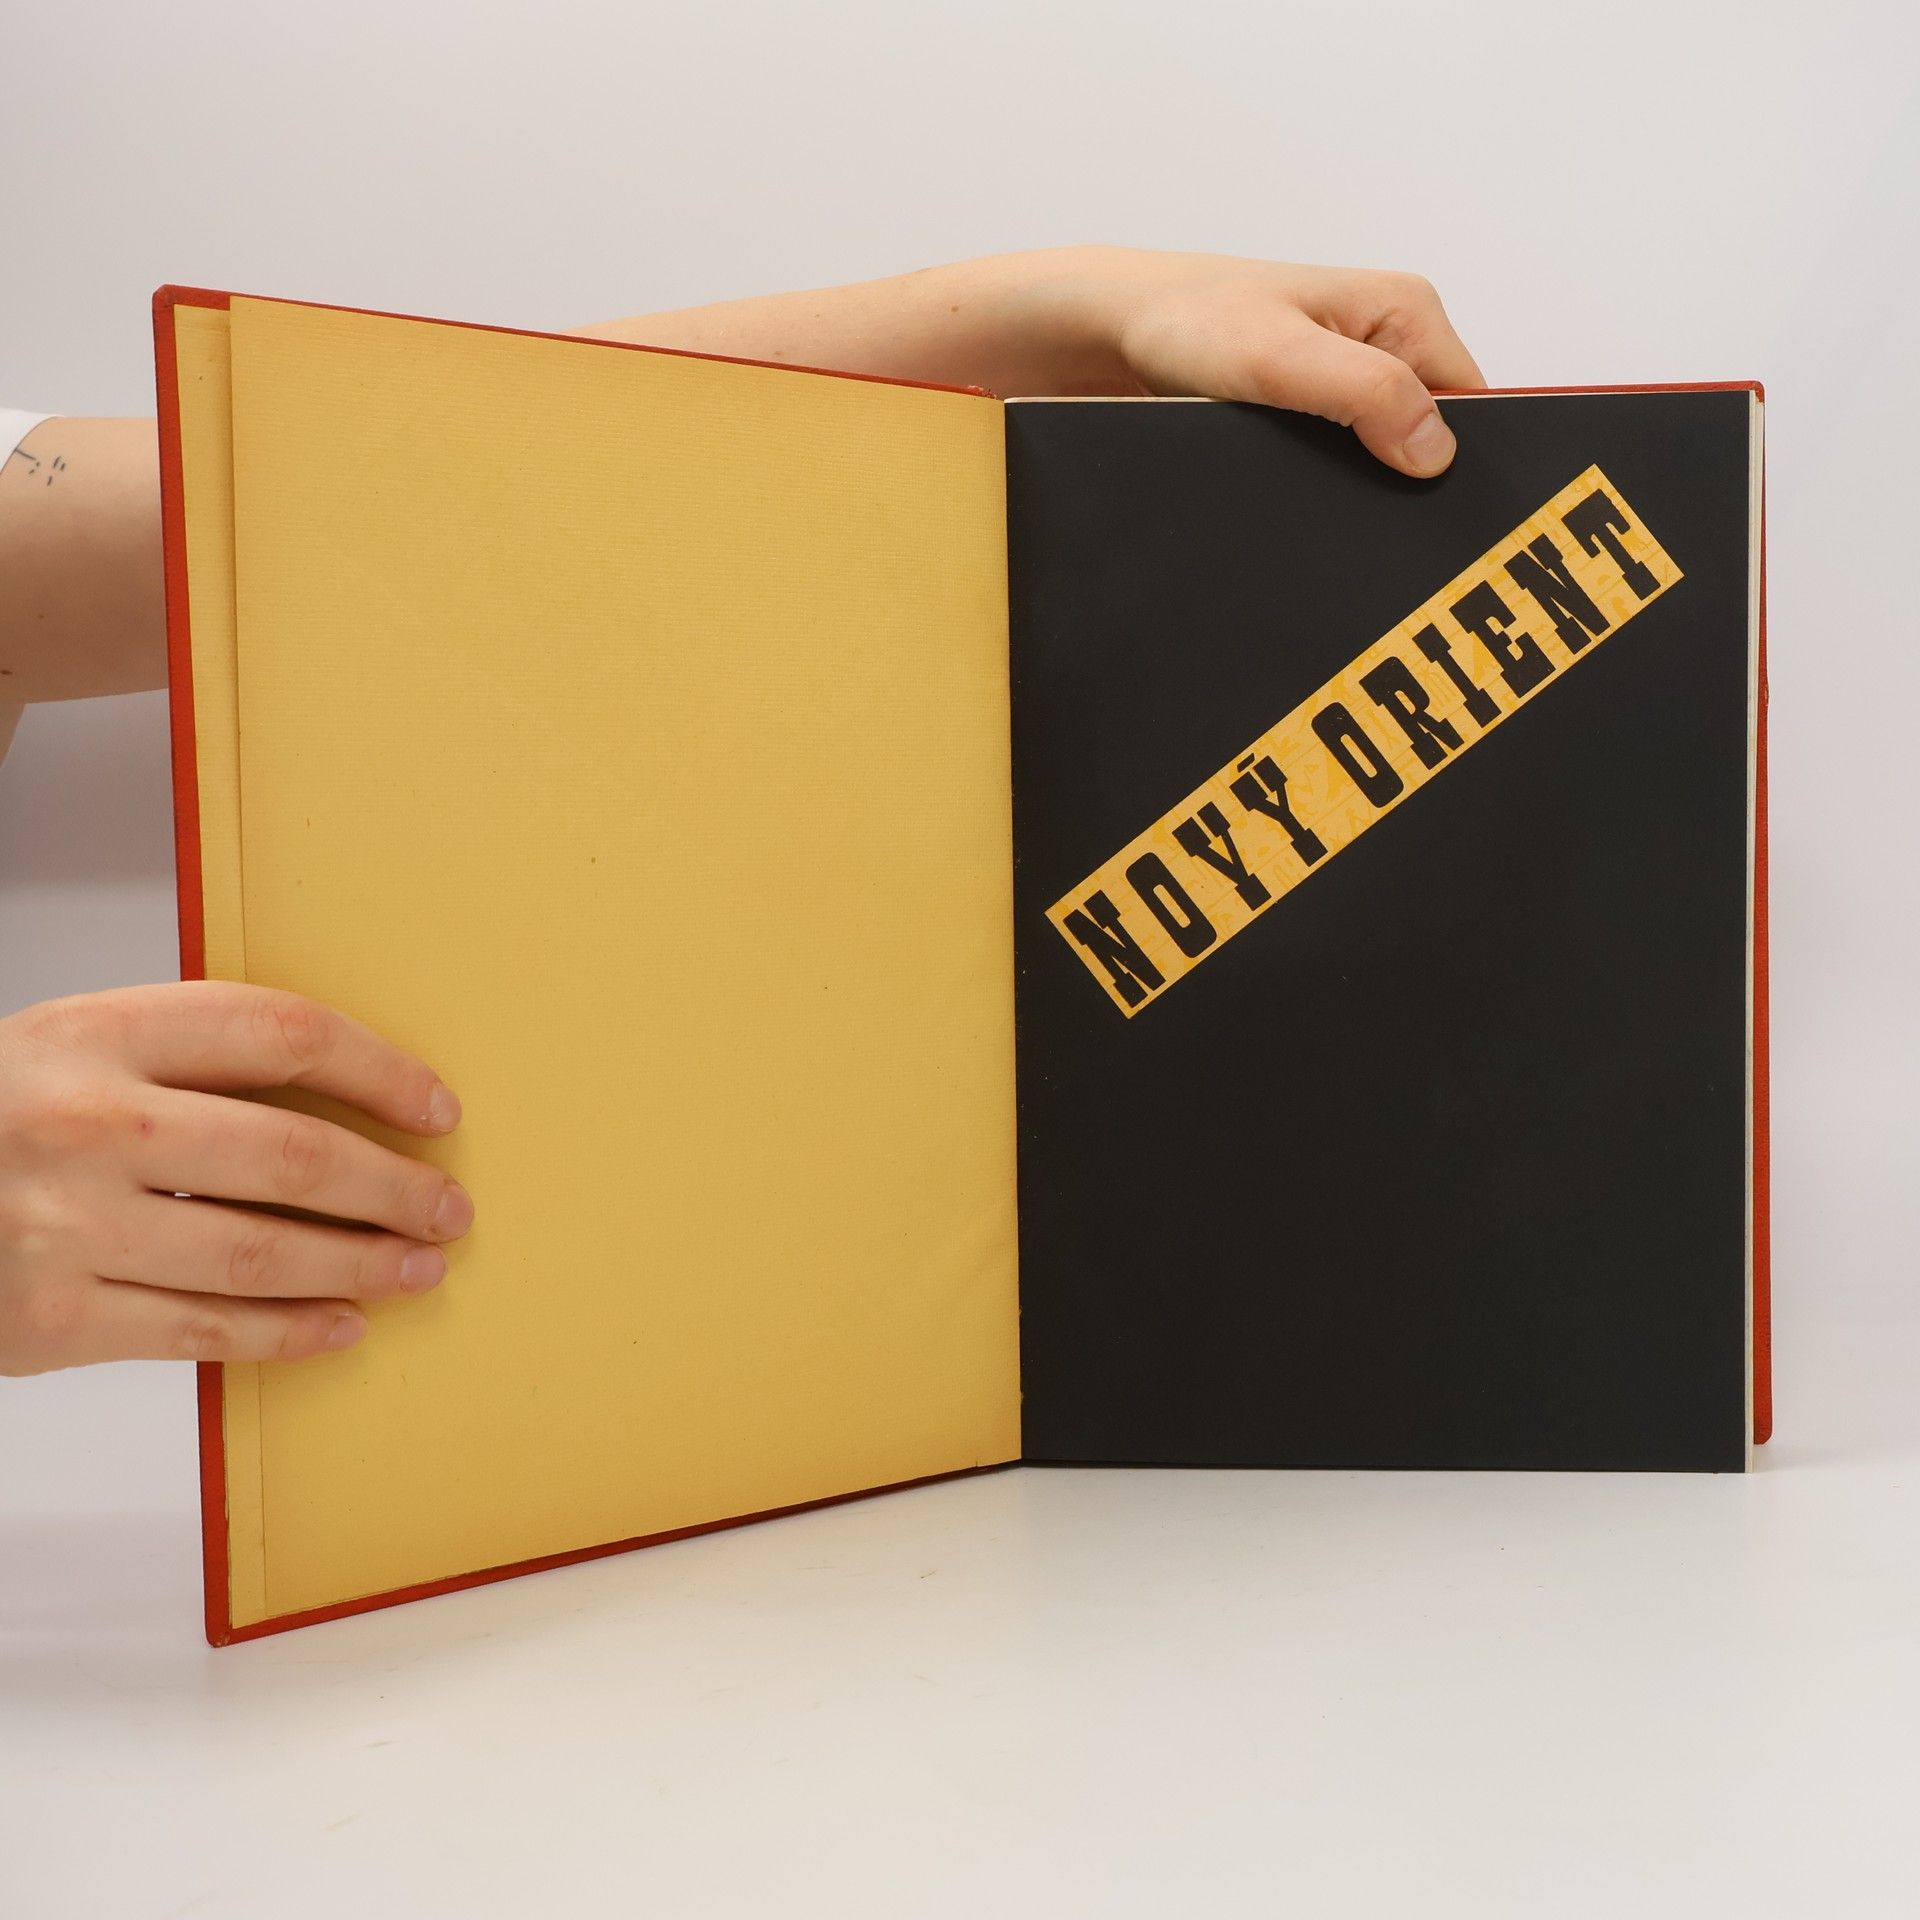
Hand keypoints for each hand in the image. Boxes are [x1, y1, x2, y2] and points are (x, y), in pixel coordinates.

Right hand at [0, 982, 470, 1374]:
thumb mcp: (71, 1052)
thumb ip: (187, 1064)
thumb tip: (347, 1105)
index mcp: (95, 1033)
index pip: (280, 1035)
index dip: (379, 1071)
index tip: (436, 1108)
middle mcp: (84, 1124)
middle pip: (292, 1153)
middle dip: (393, 1187)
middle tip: (449, 1208)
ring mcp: (64, 1227)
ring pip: (261, 1252)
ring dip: (361, 1265)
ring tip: (419, 1270)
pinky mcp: (49, 1321)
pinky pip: (204, 1330)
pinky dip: (289, 1332)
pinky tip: (341, 1326)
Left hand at [1031, 248, 1487, 477]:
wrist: (1107, 330)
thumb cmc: (1186, 321)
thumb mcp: (1282, 358)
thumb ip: (1367, 395)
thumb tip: (1436, 452)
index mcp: (1404, 311)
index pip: (1471, 406)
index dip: (1459, 461)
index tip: (1430, 510)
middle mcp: (1383, 342)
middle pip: (1428, 435)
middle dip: (1405, 481)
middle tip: (1368, 522)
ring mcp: (1344, 378)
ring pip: (1380, 454)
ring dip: (1357, 487)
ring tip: (1324, 509)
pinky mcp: (1305, 410)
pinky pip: (1336, 460)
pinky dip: (1323, 485)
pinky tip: (1299, 502)